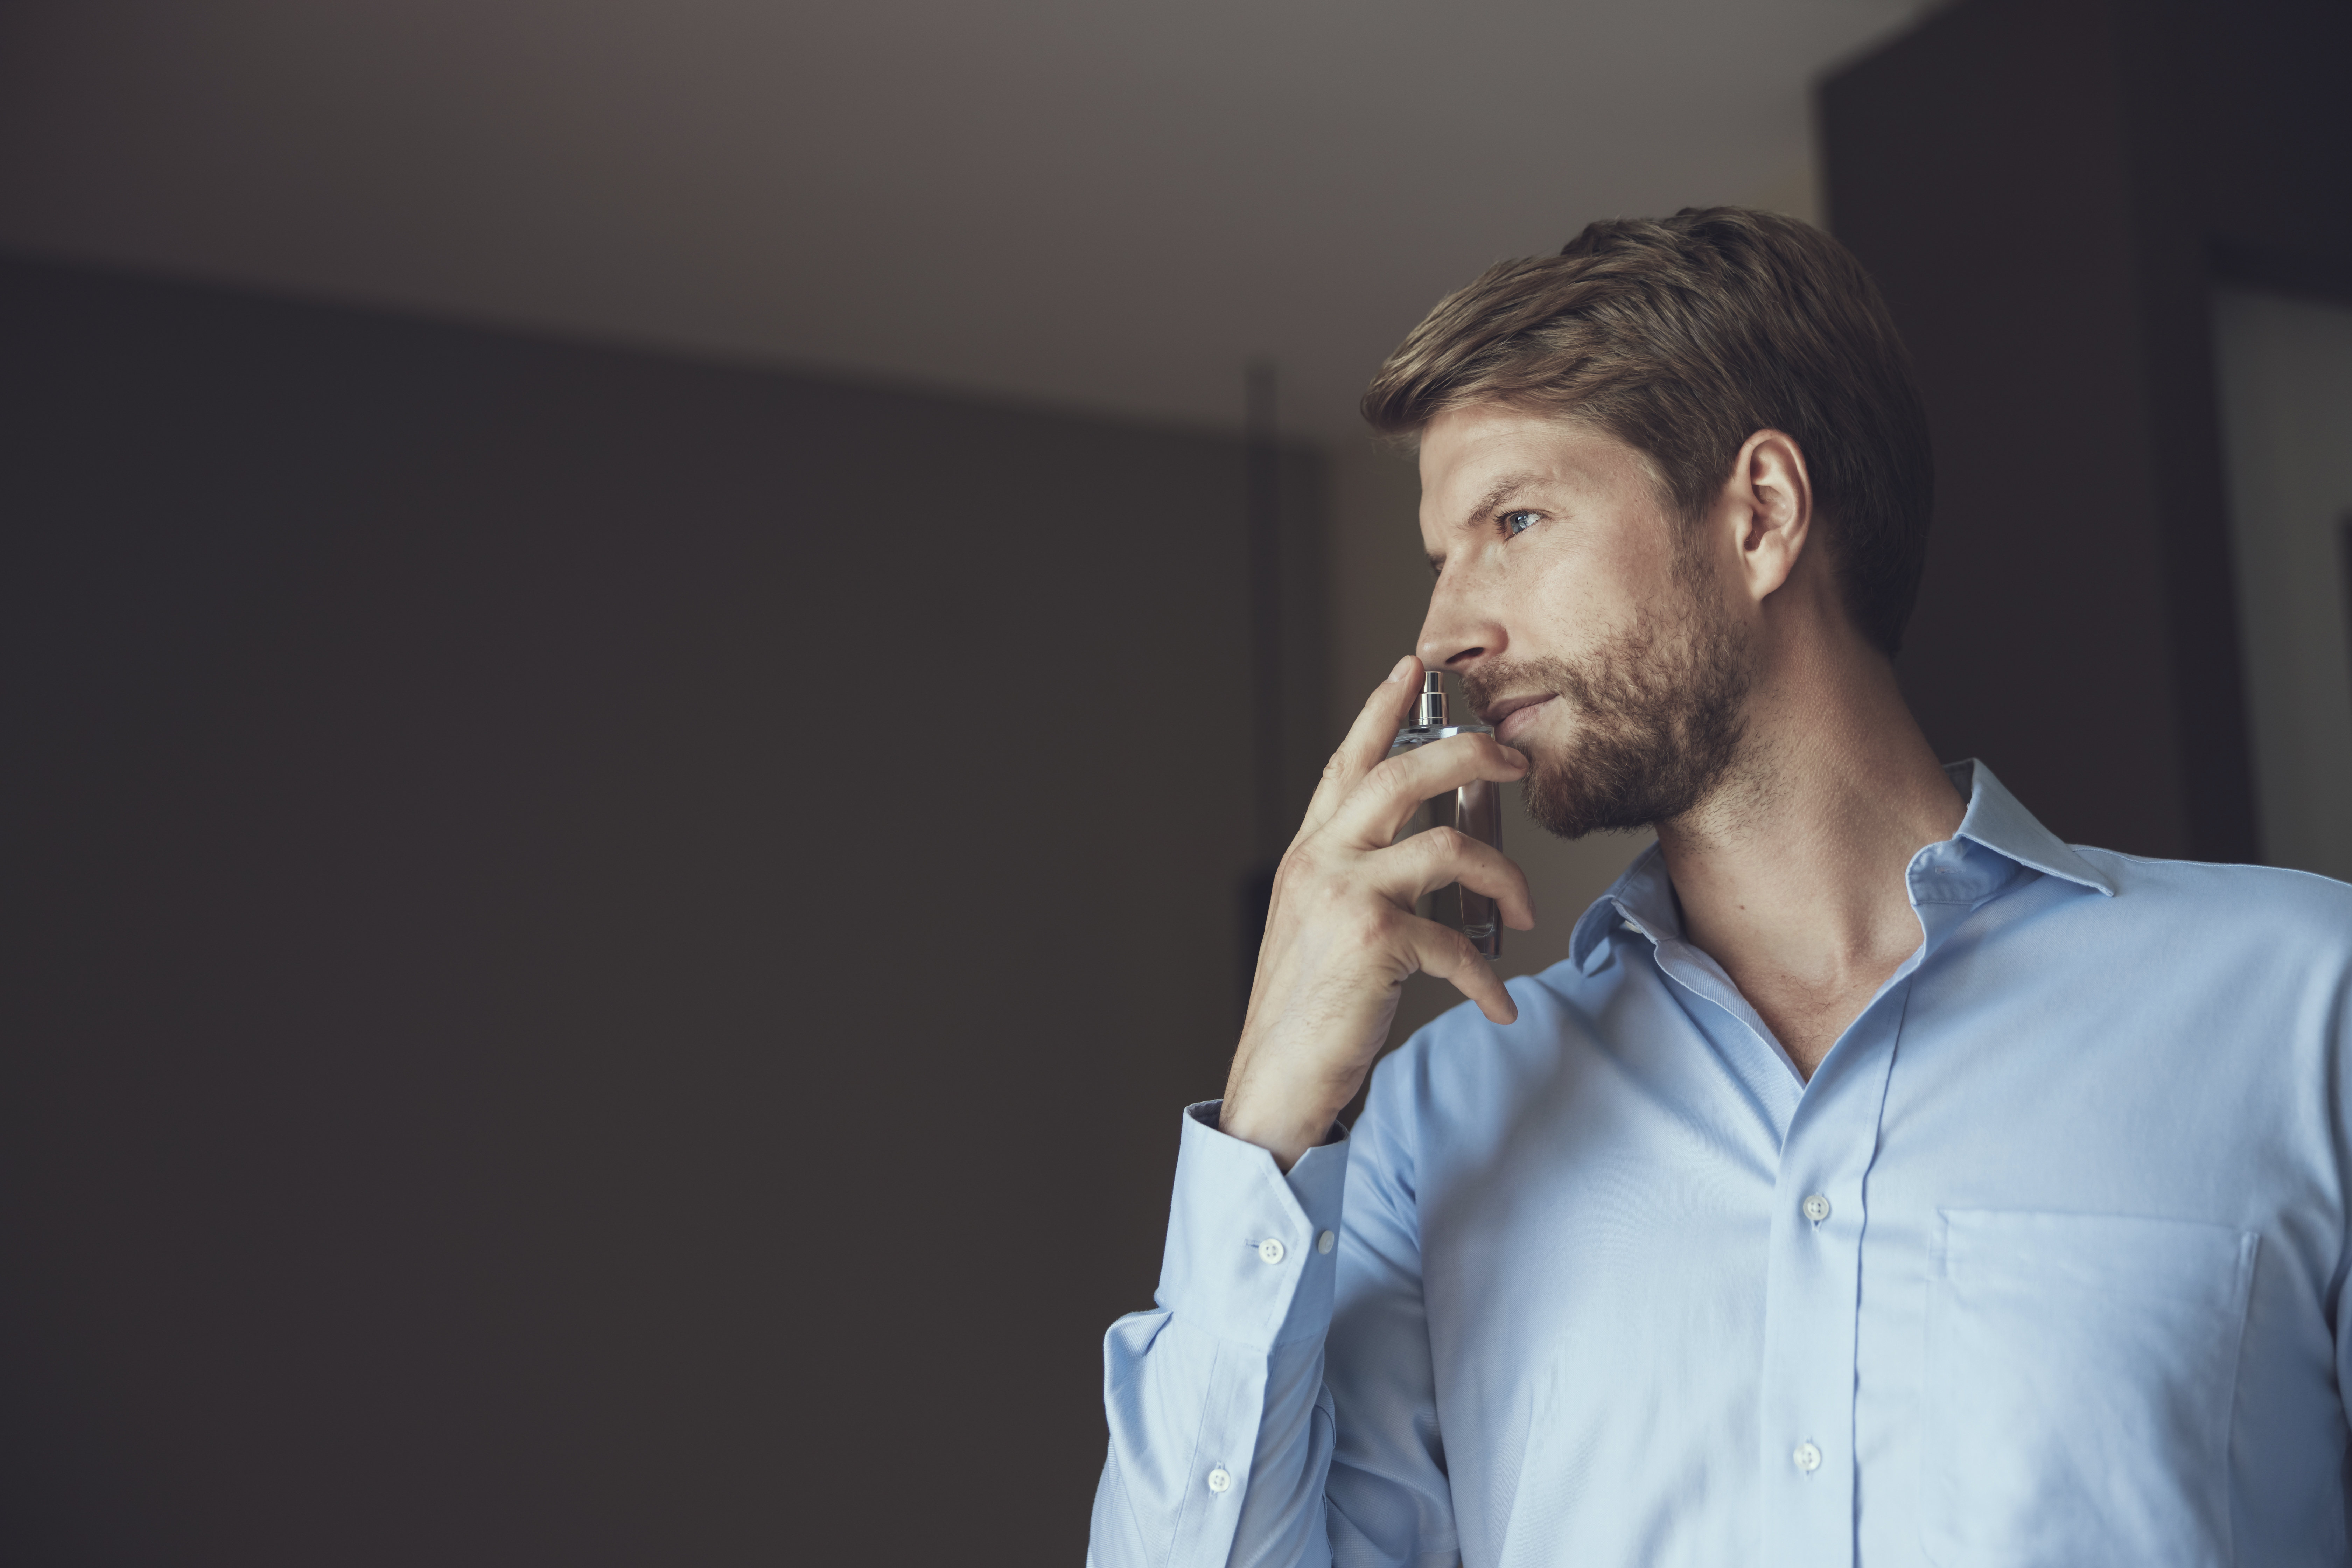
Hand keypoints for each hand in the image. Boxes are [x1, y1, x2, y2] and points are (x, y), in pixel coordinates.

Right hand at [1221, 655, 1535, 1166]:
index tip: (1411, 668)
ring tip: (1521, 913)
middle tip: (1514, 759)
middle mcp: (1322, 861)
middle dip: (1469, 754)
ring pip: (1449, 847)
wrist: (1276, 1078)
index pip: (1347, 764)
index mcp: (1310, 853)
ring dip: (1505, 878)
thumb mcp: (1319, 926)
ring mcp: (1346, 896)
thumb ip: (1354, 880)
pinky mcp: (1374, 941)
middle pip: (1403, 775)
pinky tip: (1496, 1004)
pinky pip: (1457, 942)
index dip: (1380, 711)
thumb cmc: (1305, 1009)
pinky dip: (1486, 978)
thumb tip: (1416, 859)